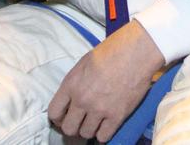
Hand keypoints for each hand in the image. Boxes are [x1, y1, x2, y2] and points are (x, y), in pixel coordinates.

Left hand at [49, 20, 164, 140]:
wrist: (135, 53)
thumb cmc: (110, 53)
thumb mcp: (83, 64)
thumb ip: (74, 84)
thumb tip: (71, 100)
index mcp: (71, 84)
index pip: (54, 113)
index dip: (58, 118)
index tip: (64, 118)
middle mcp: (82, 100)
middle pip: (68, 128)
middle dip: (73, 127)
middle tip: (80, 122)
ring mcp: (99, 110)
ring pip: (86, 134)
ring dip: (90, 129)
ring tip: (96, 121)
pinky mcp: (117, 116)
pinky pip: (103, 137)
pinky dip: (103, 134)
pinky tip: (106, 126)